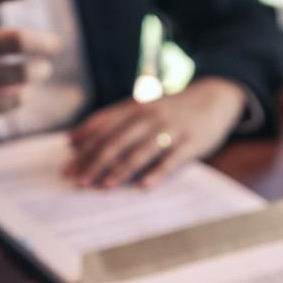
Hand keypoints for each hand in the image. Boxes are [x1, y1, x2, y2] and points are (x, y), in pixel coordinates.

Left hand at [64, 77, 247, 188]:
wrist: (216, 96)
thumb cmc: (172, 108)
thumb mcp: (143, 107)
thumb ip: (113, 120)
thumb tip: (76, 140)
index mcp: (136, 107)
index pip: (105, 125)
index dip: (84, 144)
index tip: (66, 162)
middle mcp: (151, 116)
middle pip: (118, 140)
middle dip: (95, 161)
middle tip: (77, 179)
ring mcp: (172, 128)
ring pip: (141, 150)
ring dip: (120, 169)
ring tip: (104, 186)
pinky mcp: (192, 142)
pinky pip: (172, 158)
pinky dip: (157, 172)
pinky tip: (144, 186)